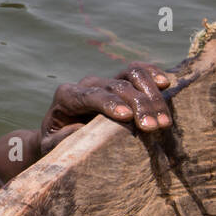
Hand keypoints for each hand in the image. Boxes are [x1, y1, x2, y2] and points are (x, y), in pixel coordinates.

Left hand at [39, 61, 171, 155]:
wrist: (59, 132)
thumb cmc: (54, 141)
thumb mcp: (50, 145)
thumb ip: (61, 139)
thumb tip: (80, 130)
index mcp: (66, 96)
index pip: (89, 96)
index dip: (109, 104)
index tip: (127, 116)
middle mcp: (86, 84)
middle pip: (116, 87)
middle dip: (137, 106)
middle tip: (153, 128)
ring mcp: (105, 80)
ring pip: (130, 75)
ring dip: (150, 95)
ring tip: (163, 121)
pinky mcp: (120, 81)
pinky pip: (138, 71)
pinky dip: (152, 74)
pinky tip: (165, 83)